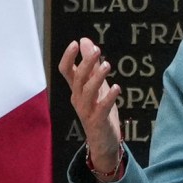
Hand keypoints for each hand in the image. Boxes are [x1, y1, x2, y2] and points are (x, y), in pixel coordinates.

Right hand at [58, 36, 124, 178]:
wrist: (103, 142)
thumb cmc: (99, 109)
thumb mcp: (96, 85)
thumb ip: (91, 64)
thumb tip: (84, 40)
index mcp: (76, 88)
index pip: (66, 71)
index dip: (68, 57)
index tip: (75, 43)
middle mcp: (78, 98)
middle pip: (77, 79)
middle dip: (86, 63)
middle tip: (97, 50)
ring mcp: (86, 111)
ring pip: (87, 92)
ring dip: (97, 78)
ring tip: (107, 65)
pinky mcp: (98, 121)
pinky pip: (102, 108)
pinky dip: (109, 98)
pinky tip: (117, 88)